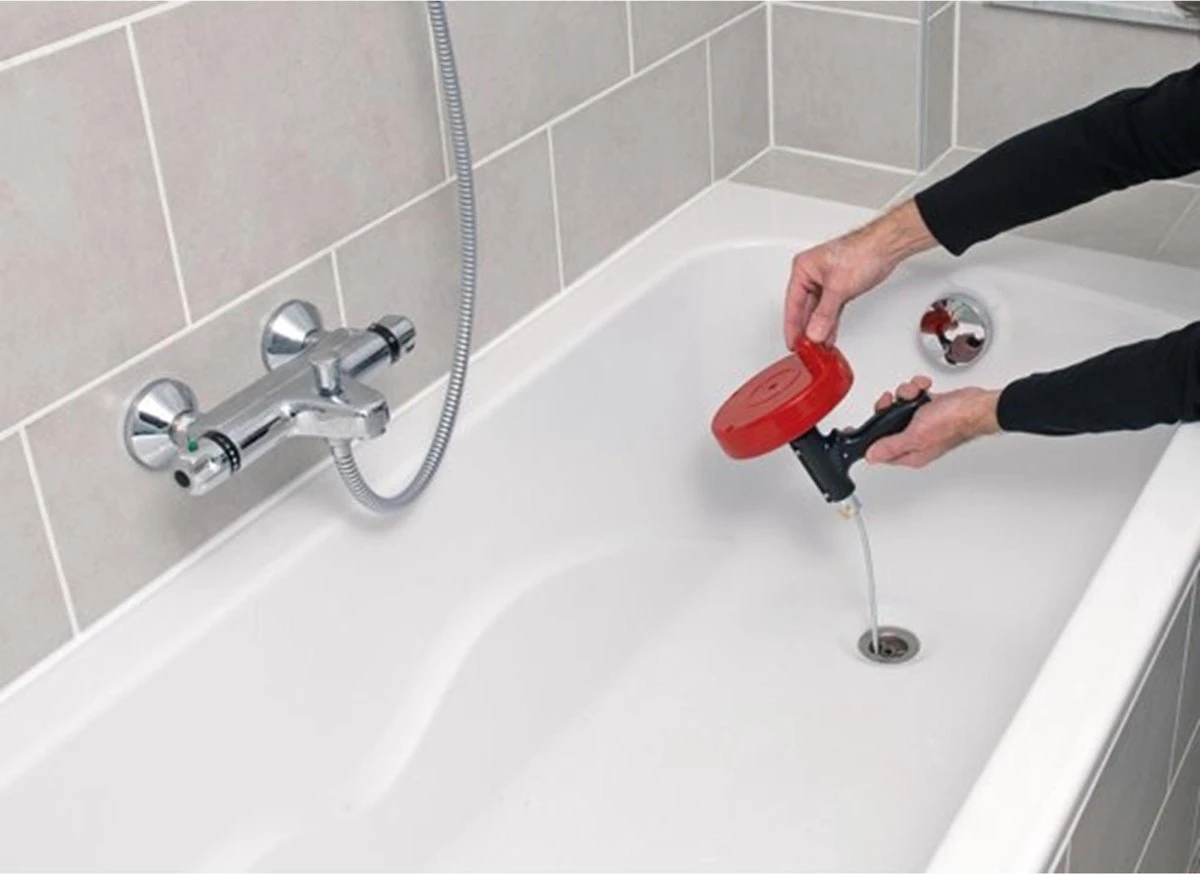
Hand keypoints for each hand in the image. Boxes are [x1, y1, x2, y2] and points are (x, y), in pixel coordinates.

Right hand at [785, 200, 936, 348]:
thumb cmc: (862, 253)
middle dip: (806, 330)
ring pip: (817, 311)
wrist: (885, 247)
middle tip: (804, 348)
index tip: (793, 342)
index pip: (792, 303)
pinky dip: (829, 323)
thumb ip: (824, 314)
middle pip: (804, 308)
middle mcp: (812, 274)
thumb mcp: (838, 288)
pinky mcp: (839, 286)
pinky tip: (828, 335)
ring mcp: (825, 281)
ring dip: (818, 329)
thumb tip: (814, 333)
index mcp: (803, 268)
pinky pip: (829, 310)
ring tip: (816, 347)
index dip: (792, 326)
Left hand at [865, 376, 1000, 467]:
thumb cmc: (953, 422)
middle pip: (886, 424)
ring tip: (914, 394)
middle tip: (892, 402)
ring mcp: (923, 424)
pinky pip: (913, 397)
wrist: (976, 405)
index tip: (862, 426)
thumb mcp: (915, 436)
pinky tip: (924, 389)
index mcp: (910, 454)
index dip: (869, 437)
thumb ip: (891, 445)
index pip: (880, 450)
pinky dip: (917, 390)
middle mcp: (915, 440)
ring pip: (899, 407)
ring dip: (905, 394)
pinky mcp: (929, 409)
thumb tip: (872, 456)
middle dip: (887, 407)